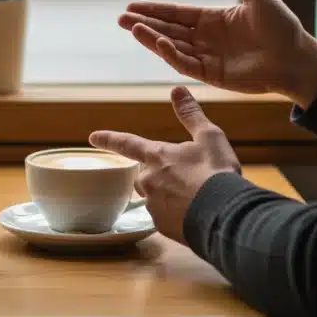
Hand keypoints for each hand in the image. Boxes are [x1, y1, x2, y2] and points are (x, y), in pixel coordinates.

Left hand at [88, 86, 239, 245]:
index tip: (92, 137)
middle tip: (187, 177)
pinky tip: (194, 214)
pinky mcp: (162, 226)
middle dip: (159, 175)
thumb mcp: (209, 136)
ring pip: (154, 197)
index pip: (127, 144)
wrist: (224, 214)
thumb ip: (190, 114)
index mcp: (157, 156)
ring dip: (169, 195)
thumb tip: (177, 89)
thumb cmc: (217, 172)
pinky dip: (176, 214)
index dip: (109, 139)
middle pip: (144, 175)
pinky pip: (164, 217)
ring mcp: (153, 205)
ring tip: (195, 197)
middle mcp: (149, 180)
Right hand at [118, 0, 316, 106]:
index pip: (176, 13)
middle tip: (120, 19)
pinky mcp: (212, 75)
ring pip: (172, 47)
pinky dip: (171, 55)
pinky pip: (186, 64)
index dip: (154, 10)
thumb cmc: (282, 26)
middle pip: (168, 30)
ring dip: (152, 39)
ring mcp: (208, 57)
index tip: (131, 6)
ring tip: (132, 29)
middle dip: (144, 25)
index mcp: (213, 19)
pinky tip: (160, 43)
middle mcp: (206, 38)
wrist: (298, 58)